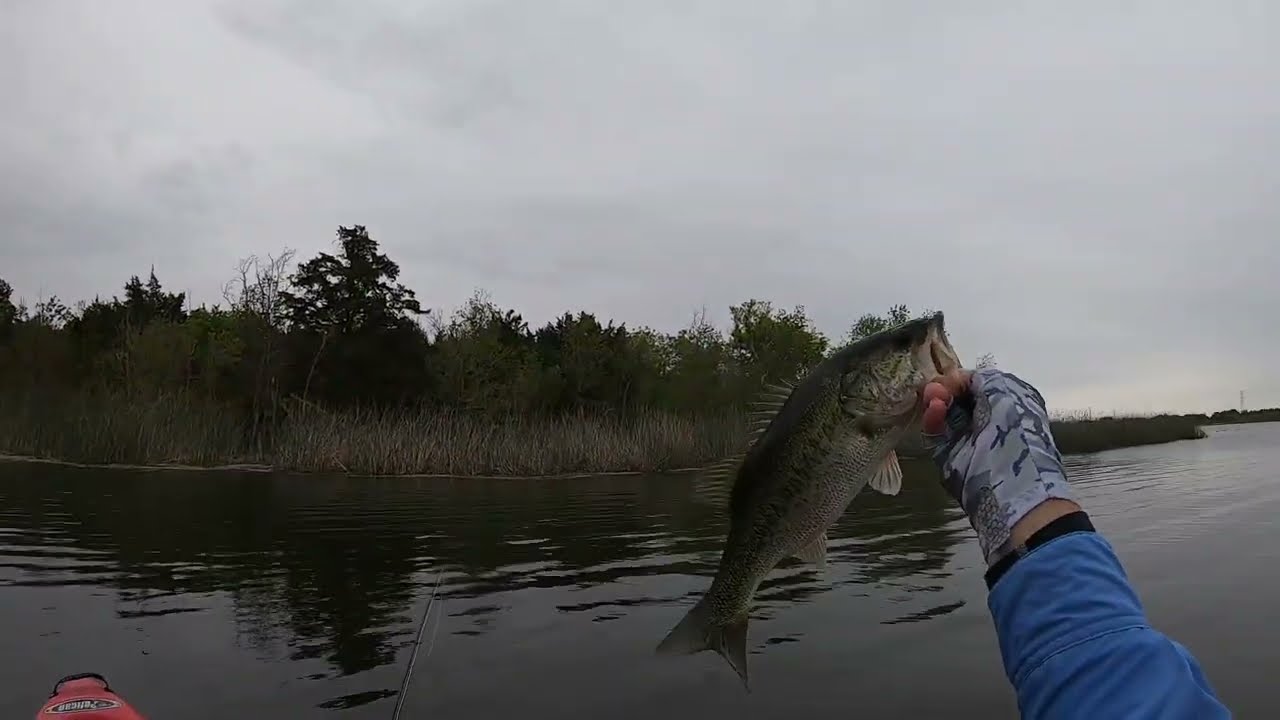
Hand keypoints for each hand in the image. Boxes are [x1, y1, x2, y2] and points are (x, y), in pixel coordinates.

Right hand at [921, 368, 1079, 565]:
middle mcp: (986, 420)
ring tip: (934, 397)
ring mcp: (966, 439)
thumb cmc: (1016, 429)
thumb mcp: (1004, 389)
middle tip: (935, 387)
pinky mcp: (948, 455)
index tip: (950, 377)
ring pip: (942, 413)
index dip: (960, 378)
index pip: (975, 384)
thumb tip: (953, 379)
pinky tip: (934, 407)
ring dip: (936, 401)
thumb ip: (978, 378)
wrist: (1011, 480)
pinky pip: (935, 432)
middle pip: (955, 396)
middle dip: (945, 388)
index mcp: (1008, 403)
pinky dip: (932, 418)